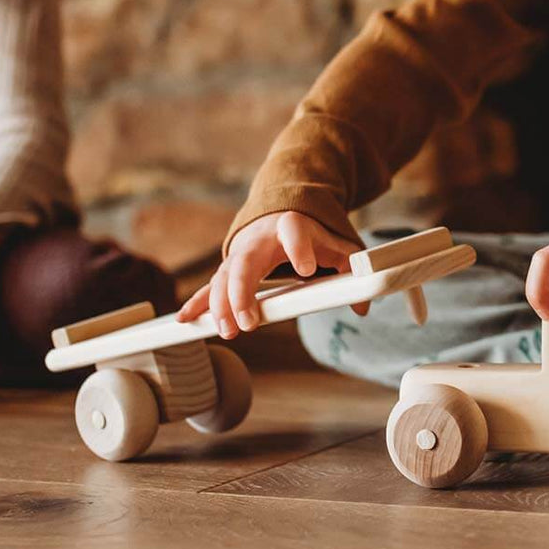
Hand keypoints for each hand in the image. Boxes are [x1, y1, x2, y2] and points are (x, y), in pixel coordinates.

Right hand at [176, 211, 360, 338]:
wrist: (277, 216)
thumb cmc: (307, 236)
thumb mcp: (333, 246)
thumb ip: (350, 268)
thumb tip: (363, 307)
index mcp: (291, 227)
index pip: (294, 232)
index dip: (299, 249)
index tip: (306, 270)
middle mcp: (259, 240)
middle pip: (245, 261)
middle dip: (242, 292)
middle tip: (249, 323)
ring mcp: (240, 255)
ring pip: (223, 278)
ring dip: (220, 305)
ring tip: (228, 331)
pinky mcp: (227, 270)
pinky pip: (209, 287)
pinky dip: (198, 304)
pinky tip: (185, 321)